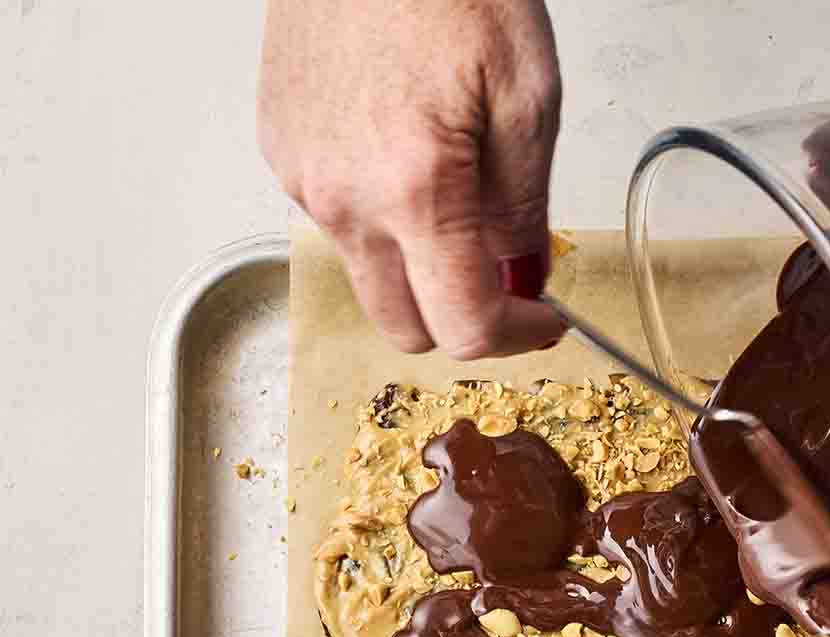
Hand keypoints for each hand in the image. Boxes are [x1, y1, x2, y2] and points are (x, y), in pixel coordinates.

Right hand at [258, 0, 565, 357]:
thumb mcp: (527, 96)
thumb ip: (525, 209)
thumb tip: (524, 277)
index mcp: (413, 189)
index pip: (463, 327)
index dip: (514, 337)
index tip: (540, 318)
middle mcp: (345, 198)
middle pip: (406, 327)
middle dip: (461, 318)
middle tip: (504, 278)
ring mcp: (304, 178)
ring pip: (369, 278)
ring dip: (417, 268)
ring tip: (455, 199)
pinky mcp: (281, 150)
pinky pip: (336, 221)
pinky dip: (379, 219)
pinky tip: (405, 158)